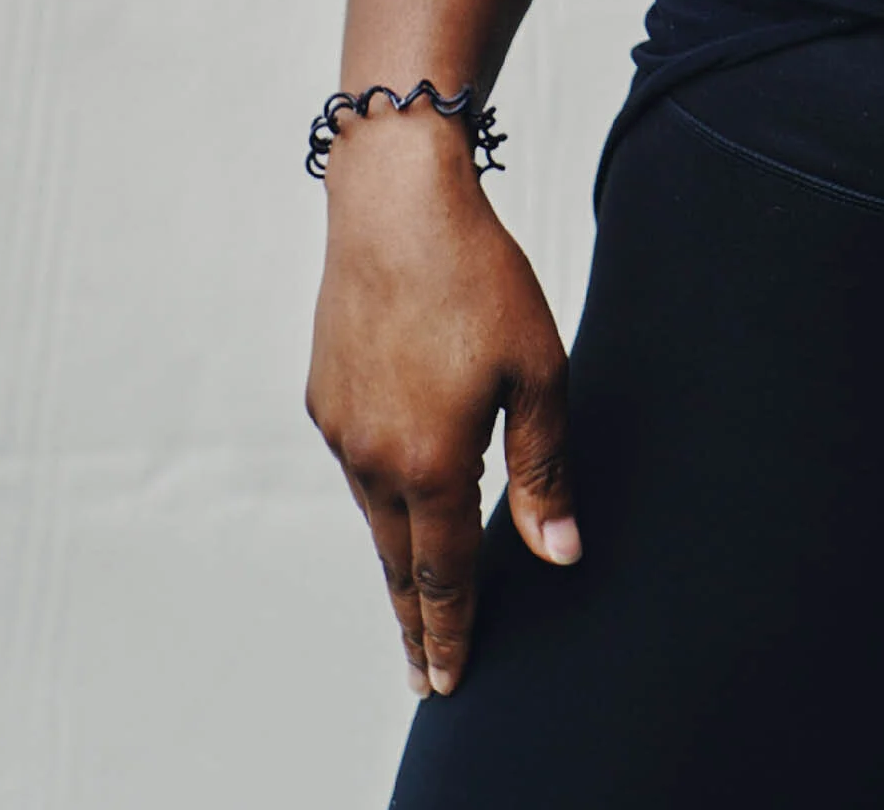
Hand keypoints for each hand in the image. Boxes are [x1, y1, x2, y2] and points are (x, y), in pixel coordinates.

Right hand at [305, 110, 578, 697]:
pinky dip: (381, 496)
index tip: (450, 682)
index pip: (443, 574)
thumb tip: (557, 554)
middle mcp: (374, 456)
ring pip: (376, 515)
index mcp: (430, 460)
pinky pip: (359, 465)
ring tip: (415, 599)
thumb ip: (544, 469)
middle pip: (399, 563)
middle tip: (426, 676)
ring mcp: (342, 426)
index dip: (451, 632)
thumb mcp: (539, 369)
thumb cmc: (478, 276)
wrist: (396, 202)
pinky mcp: (325, 394)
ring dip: (398, 560)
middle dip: (416, 624)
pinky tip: (398, 498)